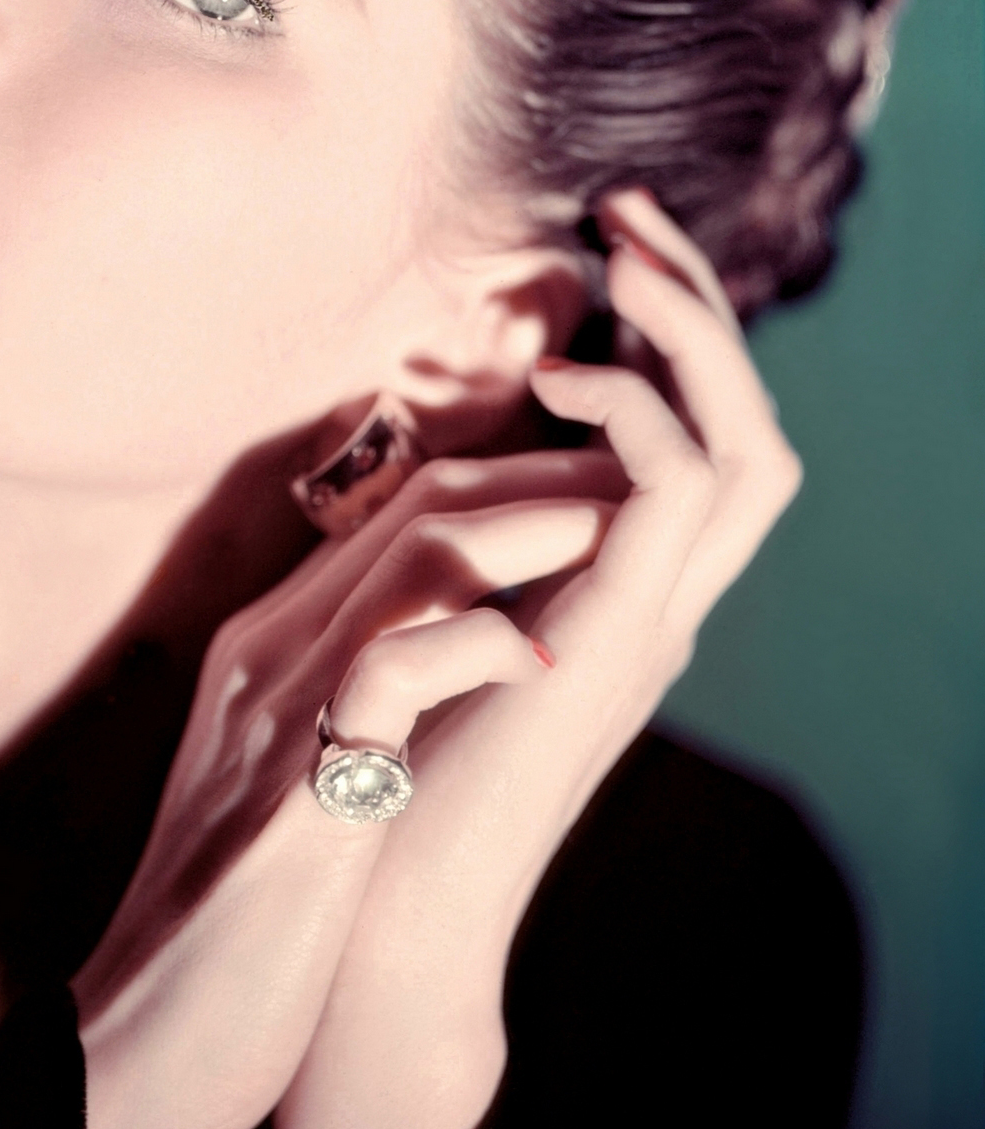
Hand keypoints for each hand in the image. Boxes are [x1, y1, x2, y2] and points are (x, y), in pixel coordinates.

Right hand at [68, 446, 613, 1128]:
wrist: (139, 1045)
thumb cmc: (232, 924)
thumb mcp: (286, 778)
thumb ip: (339, 704)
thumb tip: (423, 665)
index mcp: (268, 649)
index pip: (397, 517)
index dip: (508, 484)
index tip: (596, 490)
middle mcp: (268, 655)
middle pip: (416, 510)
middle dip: (538, 481)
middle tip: (635, 486)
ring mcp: (278, 713)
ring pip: (414, 562)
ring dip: (531, 533)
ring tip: (619, 535)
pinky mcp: (299, 790)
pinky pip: (392, 673)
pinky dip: (478, 649)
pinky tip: (542, 660)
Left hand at [272, 190, 802, 1128]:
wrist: (381, 913)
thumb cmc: (386, 771)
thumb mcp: (437, 622)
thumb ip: (479, 551)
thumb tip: (470, 463)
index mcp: (620, 594)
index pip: (692, 443)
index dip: (663, 339)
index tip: (597, 249)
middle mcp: (659, 603)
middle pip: (745, 429)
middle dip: (697, 311)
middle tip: (630, 216)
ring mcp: (653, 625)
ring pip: (747, 451)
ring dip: (693, 342)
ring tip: (622, 261)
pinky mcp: (617, 641)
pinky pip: (677, 496)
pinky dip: (641, 417)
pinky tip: (566, 380)